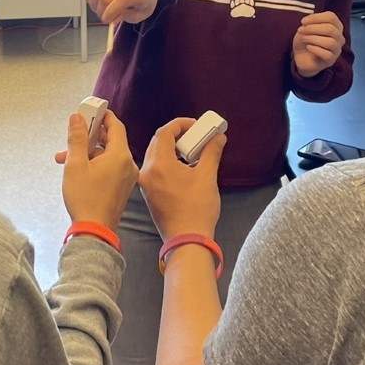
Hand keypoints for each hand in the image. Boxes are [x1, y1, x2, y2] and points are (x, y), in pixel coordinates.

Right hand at [60, 110, 138, 229]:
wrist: (94, 230)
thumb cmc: (85, 198)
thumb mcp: (75, 164)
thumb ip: (77, 138)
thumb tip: (77, 118)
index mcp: (120, 155)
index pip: (116, 126)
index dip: (103, 115)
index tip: (90, 111)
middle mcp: (128, 164)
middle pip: (111, 140)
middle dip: (91, 136)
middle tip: (75, 134)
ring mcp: (127, 177)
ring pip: (108, 155)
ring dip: (89, 152)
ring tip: (66, 157)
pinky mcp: (122, 187)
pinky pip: (110, 168)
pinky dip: (95, 164)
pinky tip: (78, 169)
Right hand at [84, 0, 158, 25]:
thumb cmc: (143, 0)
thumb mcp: (141, 14)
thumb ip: (126, 17)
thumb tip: (111, 18)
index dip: (110, 12)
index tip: (106, 20)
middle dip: (100, 11)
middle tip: (104, 17)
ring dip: (93, 3)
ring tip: (99, 9)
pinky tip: (95, 1)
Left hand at [139, 117, 224, 240]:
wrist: (187, 240)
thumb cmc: (197, 209)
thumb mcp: (207, 176)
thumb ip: (211, 152)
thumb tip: (218, 137)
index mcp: (159, 165)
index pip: (164, 132)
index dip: (181, 124)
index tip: (197, 125)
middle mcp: (147, 172)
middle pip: (158, 142)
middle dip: (177, 135)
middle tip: (196, 136)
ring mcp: (146, 184)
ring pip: (156, 156)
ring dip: (172, 149)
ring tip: (192, 151)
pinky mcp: (149, 194)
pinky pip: (155, 169)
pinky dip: (168, 162)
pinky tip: (184, 167)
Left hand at [292, 11, 344, 77]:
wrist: (301, 56)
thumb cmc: (306, 39)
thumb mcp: (306, 27)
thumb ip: (310, 23)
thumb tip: (309, 22)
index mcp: (336, 26)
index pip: (331, 17)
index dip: (316, 17)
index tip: (303, 22)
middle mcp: (339, 37)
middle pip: (330, 29)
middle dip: (312, 28)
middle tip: (301, 30)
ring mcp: (337, 49)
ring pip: (330, 42)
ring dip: (313, 39)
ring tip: (304, 39)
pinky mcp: (331, 60)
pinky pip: (326, 54)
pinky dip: (315, 49)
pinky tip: (308, 47)